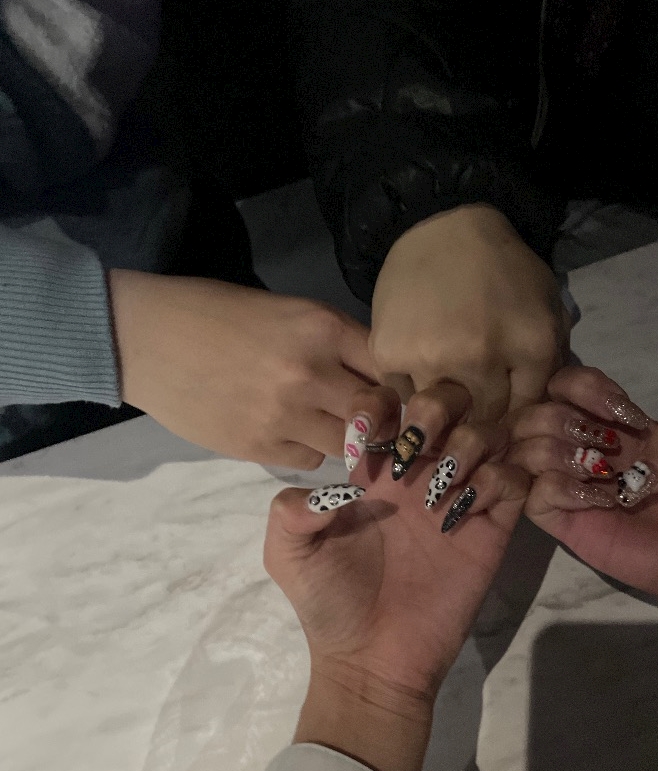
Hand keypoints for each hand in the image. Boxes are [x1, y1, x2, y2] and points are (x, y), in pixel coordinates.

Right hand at [109, 270, 376, 466]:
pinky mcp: (258, 447)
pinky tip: (287, 429)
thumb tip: (375, 375)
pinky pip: (309, 459)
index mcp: (322, 328)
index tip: (396, 391)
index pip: (390, 367)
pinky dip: (307, 448)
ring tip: (323, 422)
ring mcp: (285, 415)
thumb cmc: (216, 313)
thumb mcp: (286, 311)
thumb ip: (333, 341)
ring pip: (349, 444)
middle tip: (372, 418)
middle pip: (378, 413)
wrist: (146, 338)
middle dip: (381, 418)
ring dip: (345, 438)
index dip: (399, 382)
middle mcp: (311, 374)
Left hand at [264, 434, 528, 770]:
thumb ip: (291, 507)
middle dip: (437, 406)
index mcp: (374, 467)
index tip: (365, 438)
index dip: (380, 402)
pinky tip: (464, 511)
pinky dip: (496, 480)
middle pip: (449, 399)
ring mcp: (460, 496)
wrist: (371, 660)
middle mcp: (421, 471)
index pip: (389, 401)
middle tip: (415, 446)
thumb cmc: (328, 603)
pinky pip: (514, 479)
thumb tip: (330, 482)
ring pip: (487, 430)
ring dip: (467, 444)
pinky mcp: (492, 528)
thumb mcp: (287, 552)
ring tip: (438, 489)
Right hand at [370, 204, 569, 420]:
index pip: (526, 412)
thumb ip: (552, 362)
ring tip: (443, 384)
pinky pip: (402, 396)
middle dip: (481, 413)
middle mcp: (482, 358)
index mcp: (532, 347)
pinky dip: (411, 389)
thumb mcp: (546, 309)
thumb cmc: (503, 270)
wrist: (444, 228)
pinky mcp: (390, 354)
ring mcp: (432, 358)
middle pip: (483, 419)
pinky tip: (420, 366)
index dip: (515, 414)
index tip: (504, 407)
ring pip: (440, 415)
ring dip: (442, 405)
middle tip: (473, 398)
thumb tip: (541, 414)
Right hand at [509, 366, 657, 624]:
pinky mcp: (580, 533)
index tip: (626, 414)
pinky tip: (600, 501)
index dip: (581, 388)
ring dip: (551, 452)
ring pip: (522, 456)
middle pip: (532, 415)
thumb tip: (638, 466)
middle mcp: (592, 454)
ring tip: (600, 473)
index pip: (567, 386)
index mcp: (622, 426)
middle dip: (558, 419)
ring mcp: (581, 494)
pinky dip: (556, 491)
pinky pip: (536, 503)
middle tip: (606, 446)